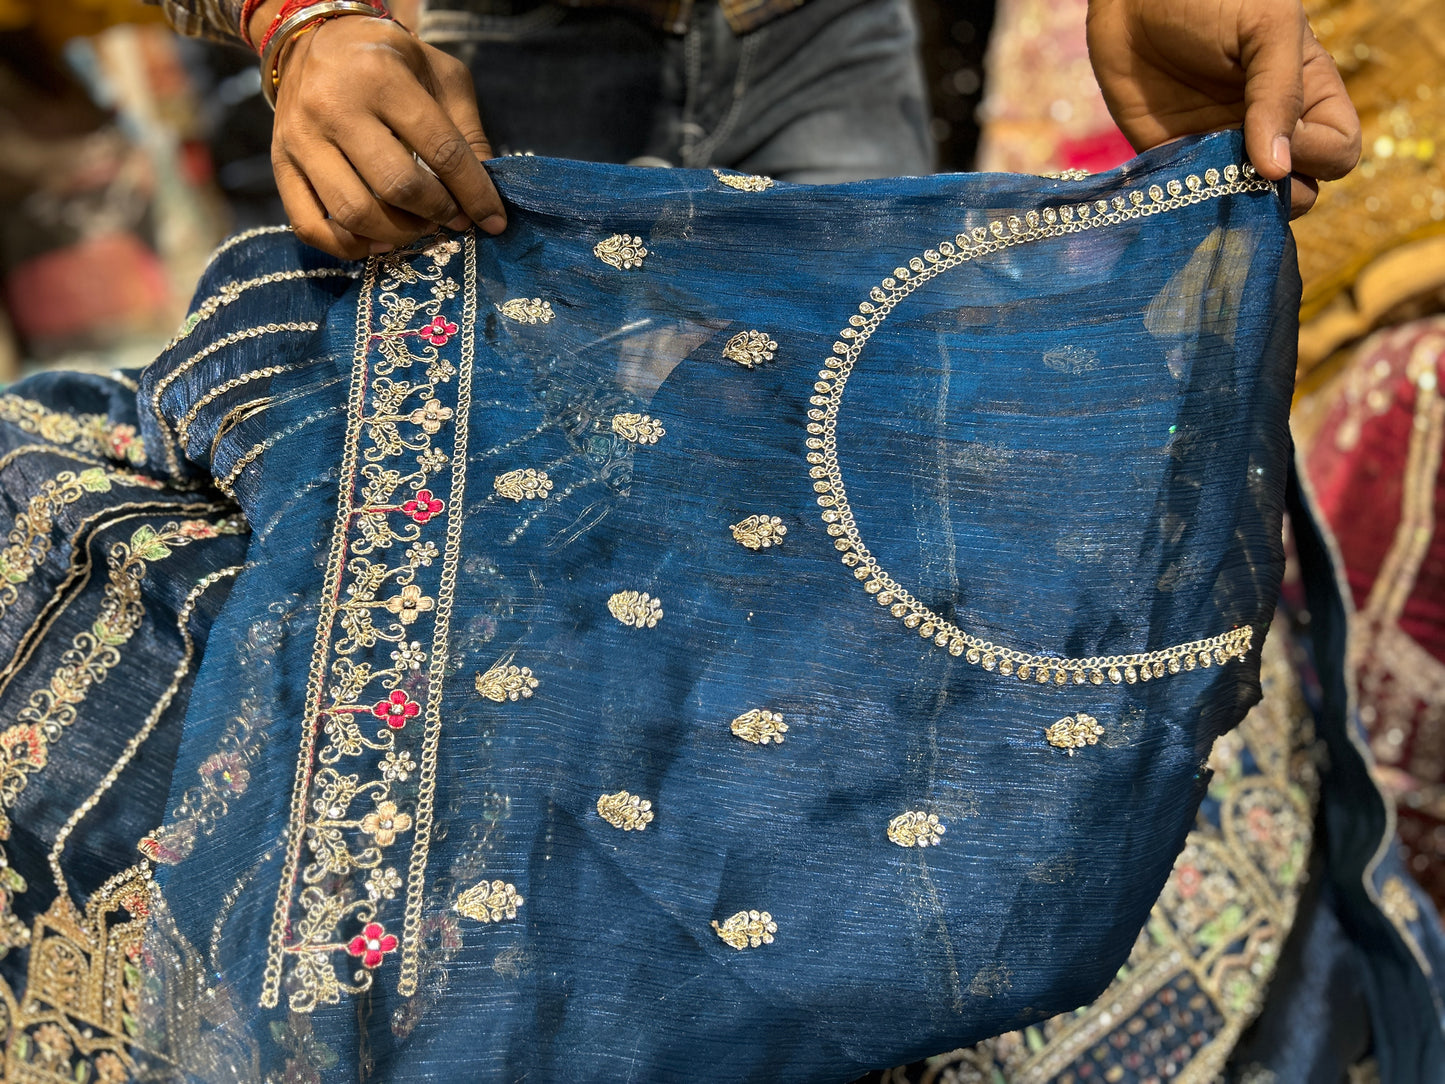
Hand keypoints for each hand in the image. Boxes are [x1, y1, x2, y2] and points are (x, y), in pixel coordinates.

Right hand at [268, 13, 505, 257]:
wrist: (317, 40)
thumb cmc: (390, 62)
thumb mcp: (441, 76)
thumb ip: (467, 132)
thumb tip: (486, 196)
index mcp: (381, 77)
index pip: (440, 150)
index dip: (474, 193)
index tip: (493, 220)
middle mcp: (334, 106)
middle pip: (396, 186)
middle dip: (437, 213)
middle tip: (454, 219)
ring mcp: (301, 139)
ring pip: (354, 213)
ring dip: (398, 234)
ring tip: (419, 227)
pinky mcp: (280, 165)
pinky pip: (310, 226)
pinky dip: (349, 246)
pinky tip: (378, 241)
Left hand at [1086, 0, 1359, 216]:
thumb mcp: (1266, 28)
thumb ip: (1279, 93)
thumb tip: (1278, 169)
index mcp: (1308, 95)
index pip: (1338, 151)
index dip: (1317, 155)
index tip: (1283, 135)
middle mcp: (1270, 129)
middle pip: (1300, 190)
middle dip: (1279, 192)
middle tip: (1243, 162)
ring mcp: (1224, 149)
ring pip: (1247, 205)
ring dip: (1235, 205)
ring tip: (1211, 176)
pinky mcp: (1177, 159)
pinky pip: (1192, 200)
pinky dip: (1191, 205)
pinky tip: (1181, 188)